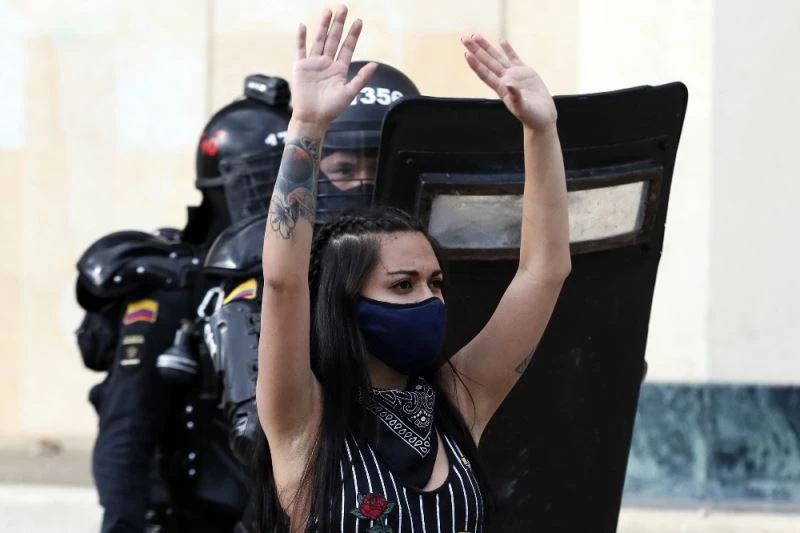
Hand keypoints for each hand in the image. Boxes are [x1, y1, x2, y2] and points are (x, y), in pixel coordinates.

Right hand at [291, 5, 376, 129]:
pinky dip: (301, 38)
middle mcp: (327, 64)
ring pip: (319, 40)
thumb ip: (361, 78)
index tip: (359, 21)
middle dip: (339, 24)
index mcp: (339, 69)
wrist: (313, 119)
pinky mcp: (300, 67)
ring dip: (323, 26)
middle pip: (334, 39)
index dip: (353, 35)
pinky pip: (300, 49)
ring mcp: (313, 64)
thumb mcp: (350, 93)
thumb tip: (375, 64)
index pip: (347, 48)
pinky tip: (303, 26)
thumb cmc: (332, 109)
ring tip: (328, 11)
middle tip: (343, 7)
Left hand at [462, 35, 556, 131]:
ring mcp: (514, 75)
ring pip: (497, 57)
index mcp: (502, 89)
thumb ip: (515, 97)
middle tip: (464, 38)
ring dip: (486, 47)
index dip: (476, 64)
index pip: (485, 74)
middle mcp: (505, 80)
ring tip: (474, 36)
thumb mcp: (524, 108)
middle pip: (487, 62)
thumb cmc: (532, 117)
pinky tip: (501, 40)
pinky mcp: (525, 72)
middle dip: (476, 50)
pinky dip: (507, 49)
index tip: (467, 53)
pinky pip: (513, 58)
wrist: (542, 118)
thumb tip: (508, 83)